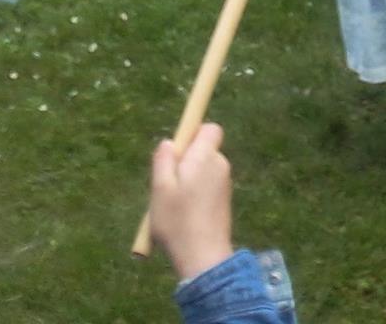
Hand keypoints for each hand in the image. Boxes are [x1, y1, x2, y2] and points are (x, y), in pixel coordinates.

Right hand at [149, 124, 235, 282]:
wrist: (203, 257)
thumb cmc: (177, 220)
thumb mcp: (160, 188)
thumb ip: (163, 160)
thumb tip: (169, 142)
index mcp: (205, 157)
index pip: (210, 129)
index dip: (194, 133)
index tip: (176, 152)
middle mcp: (220, 166)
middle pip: (204, 150)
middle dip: (186, 160)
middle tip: (166, 184)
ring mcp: (225, 184)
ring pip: (204, 170)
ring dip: (189, 179)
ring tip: (173, 204)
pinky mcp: (225, 201)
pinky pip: (208, 186)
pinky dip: (196, 194)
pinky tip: (184, 215)